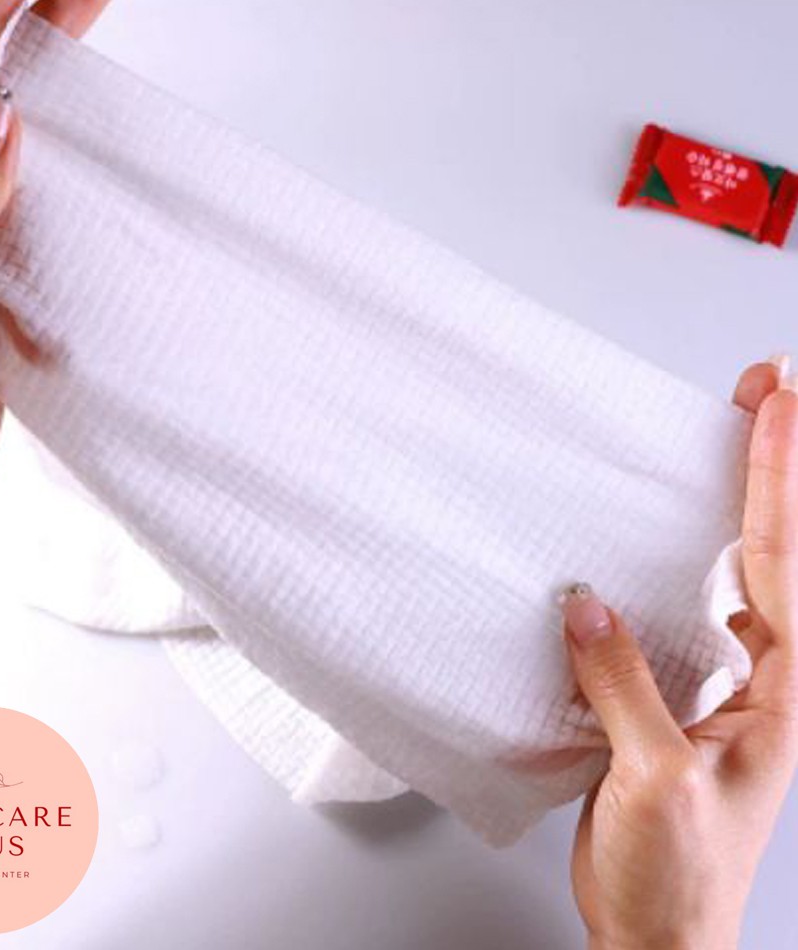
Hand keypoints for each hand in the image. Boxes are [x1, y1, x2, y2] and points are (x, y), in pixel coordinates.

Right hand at [564, 359, 797, 949]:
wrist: (659, 932)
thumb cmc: (677, 876)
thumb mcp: (654, 778)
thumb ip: (624, 684)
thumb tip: (588, 606)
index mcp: (782, 694)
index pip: (781, 562)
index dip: (776, 479)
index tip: (773, 408)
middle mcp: (765, 678)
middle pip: (779, 549)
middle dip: (777, 465)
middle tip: (766, 391)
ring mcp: (728, 683)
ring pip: (745, 570)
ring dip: (743, 499)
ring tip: (736, 435)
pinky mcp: (682, 694)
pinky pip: (694, 607)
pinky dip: (693, 556)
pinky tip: (681, 533)